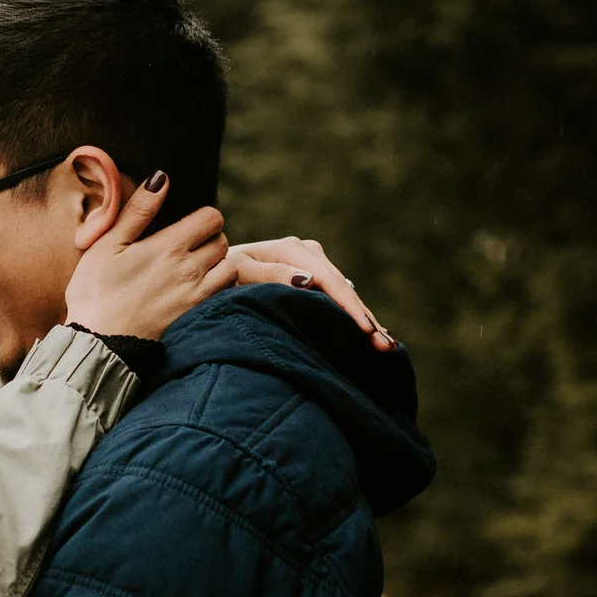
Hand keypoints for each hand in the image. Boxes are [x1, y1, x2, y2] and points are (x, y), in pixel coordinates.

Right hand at [64, 171, 236, 339]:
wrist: (99, 344)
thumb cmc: (95, 291)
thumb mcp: (108, 245)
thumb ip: (138, 210)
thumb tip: (161, 178)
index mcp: (168, 246)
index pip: (212, 217)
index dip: (201, 217)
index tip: (185, 226)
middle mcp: (190, 269)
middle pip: (222, 240)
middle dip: (208, 239)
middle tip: (185, 248)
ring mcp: (197, 295)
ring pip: (229, 267)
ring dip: (217, 263)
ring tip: (194, 269)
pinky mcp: (197, 317)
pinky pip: (225, 293)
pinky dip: (219, 287)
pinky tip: (197, 291)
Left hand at [233, 237, 395, 350]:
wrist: (209, 272)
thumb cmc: (218, 276)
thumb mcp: (236, 274)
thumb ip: (268, 274)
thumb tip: (308, 279)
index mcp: (290, 249)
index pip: (329, 280)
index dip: (349, 307)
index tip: (365, 331)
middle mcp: (306, 252)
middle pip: (343, 288)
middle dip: (365, 318)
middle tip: (387, 347)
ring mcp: (312, 264)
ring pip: (345, 294)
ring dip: (365, 319)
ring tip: (387, 346)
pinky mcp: (312, 276)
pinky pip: (337, 297)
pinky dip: (353, 316)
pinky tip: (372, 334)